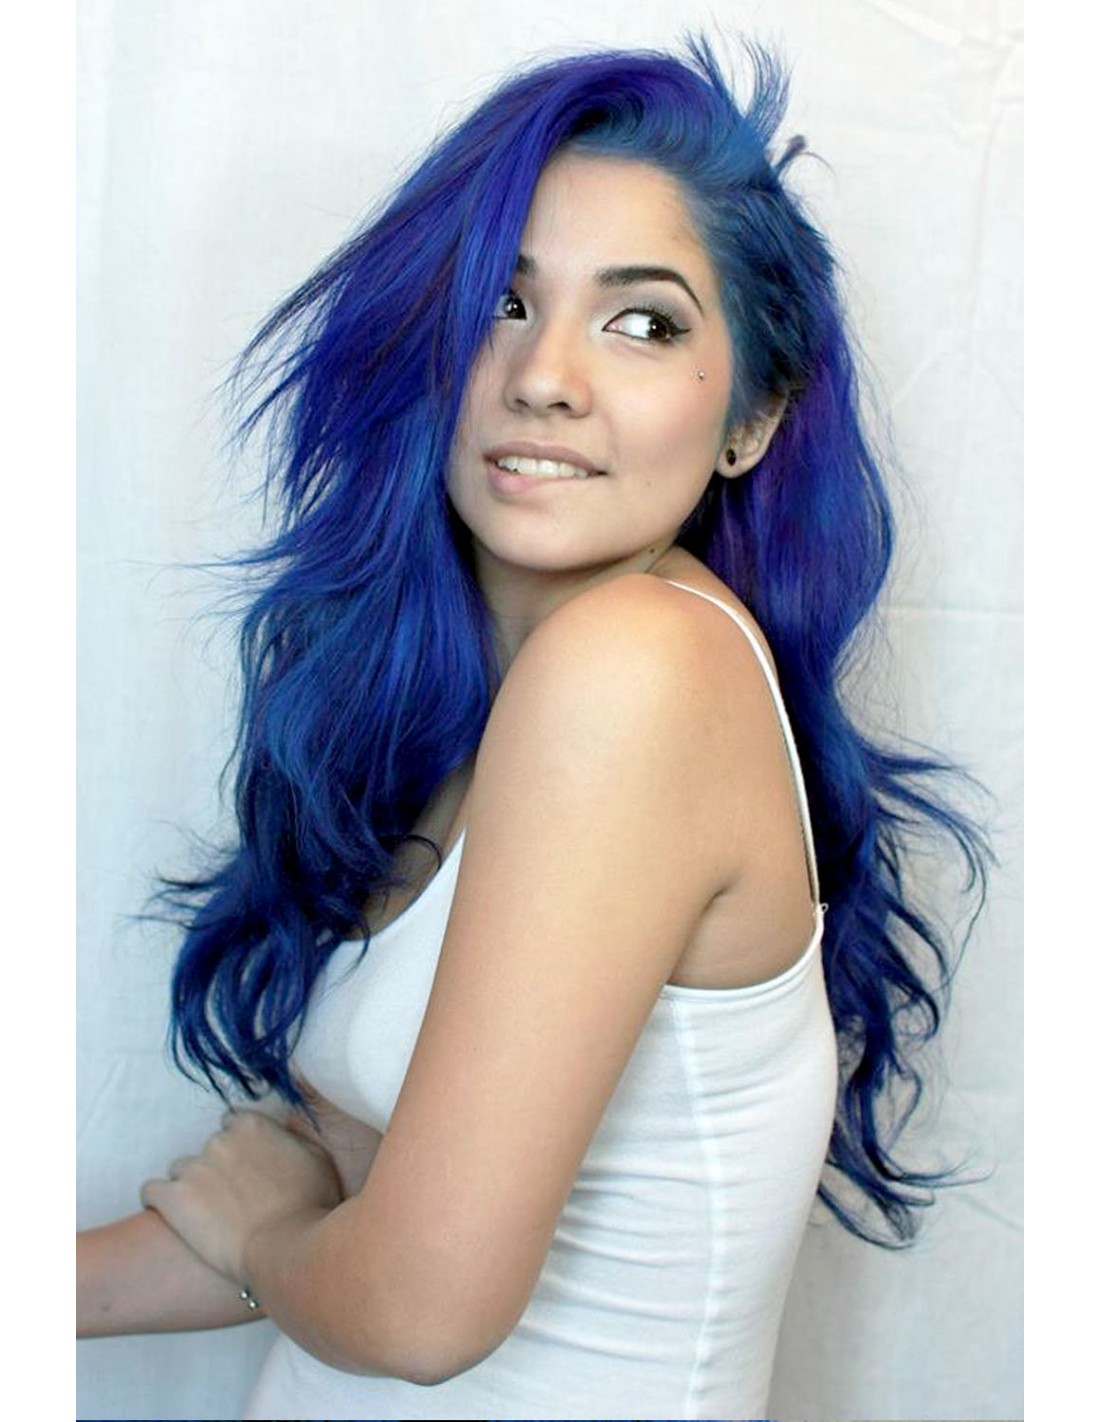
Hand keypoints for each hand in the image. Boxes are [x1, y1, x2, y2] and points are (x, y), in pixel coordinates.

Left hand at [141, 1110, 341, 1282]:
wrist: (283, 1249)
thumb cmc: (310, 1207)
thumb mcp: (318, 1160)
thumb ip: (293, 1139)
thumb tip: (282, 1133)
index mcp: (252, 1126)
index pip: (232, 1123)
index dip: (239, 1148)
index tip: (245, 1168)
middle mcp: (219, 1139)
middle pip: (208, 1148)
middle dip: (216, 1169)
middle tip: (231, 1199)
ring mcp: (192, 1168)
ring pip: (180, 1170)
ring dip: (191, 1187)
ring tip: (205, 1216)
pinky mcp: (171, 1199)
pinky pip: (151, 1191)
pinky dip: (160, 1203)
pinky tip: (174, 1220)